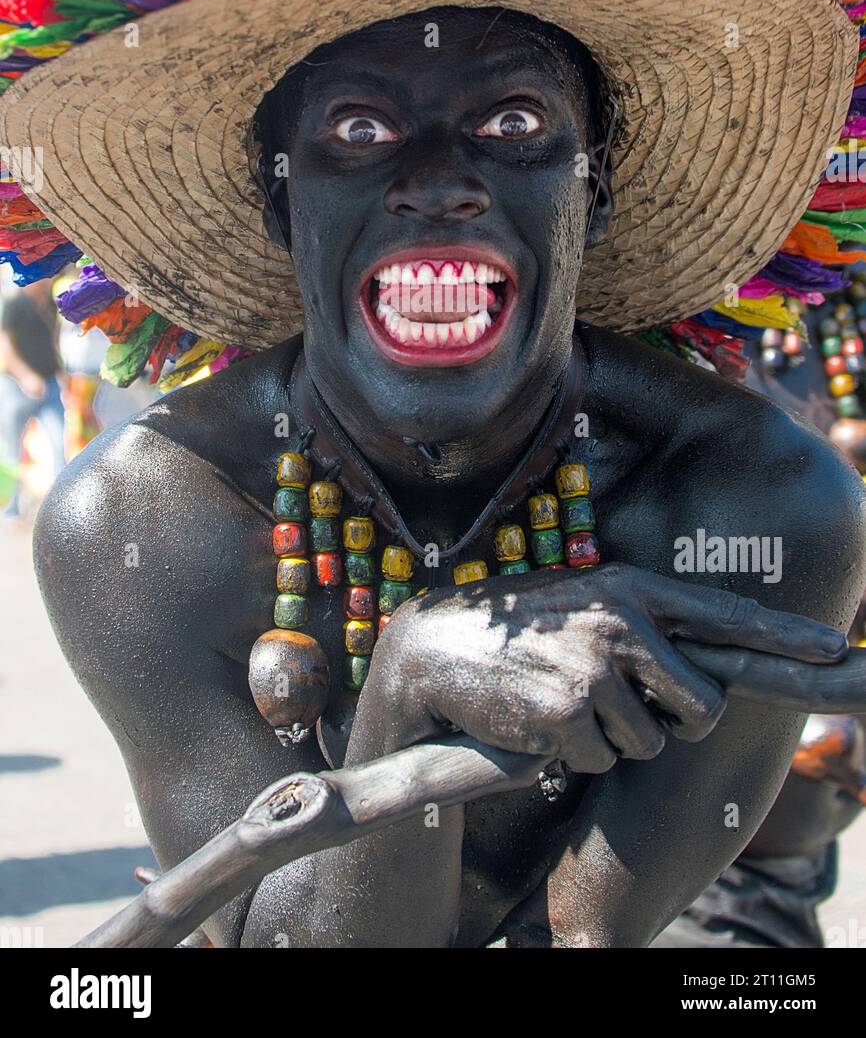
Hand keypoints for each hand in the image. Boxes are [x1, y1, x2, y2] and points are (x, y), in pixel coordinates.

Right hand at [369, 564, 848, 773]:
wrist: (437, 650)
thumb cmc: (523, 635)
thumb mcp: (587, 608)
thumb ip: (645, 630)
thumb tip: (703, 673)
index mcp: (633, 589)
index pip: (725, 616)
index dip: (786, 638)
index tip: (838, 649)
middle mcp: (622, 622)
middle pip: (703, 705)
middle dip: (675, 721)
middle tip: (623, 703)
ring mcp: (595, 666)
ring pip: (652, 742)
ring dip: (614, 738)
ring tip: (566, 700)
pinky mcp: (568, 711)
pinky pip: (602, 760)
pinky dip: (574, 754)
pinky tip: (539, 719)